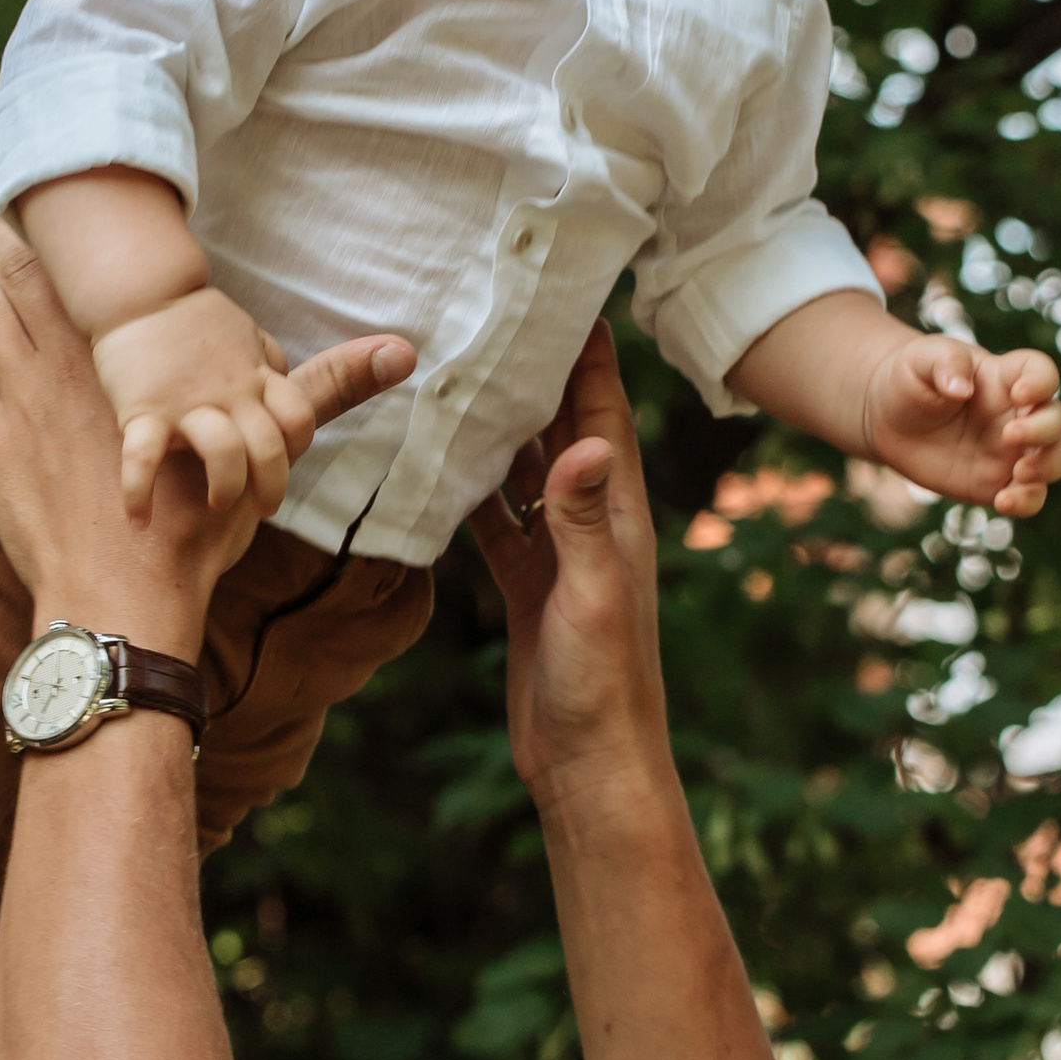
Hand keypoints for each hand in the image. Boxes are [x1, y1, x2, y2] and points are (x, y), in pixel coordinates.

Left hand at [0, 180, 412, 643]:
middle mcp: (76, 366)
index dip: (66, 227)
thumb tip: (407, 349)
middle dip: (0, 230)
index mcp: (137, 361)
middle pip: (31, 281)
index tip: (44, 183)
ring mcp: (26, 403)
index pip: (95, 277)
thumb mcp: (270, 449)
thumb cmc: (200, 526)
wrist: (128, 595)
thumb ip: (329, 390)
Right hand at [89, 282, 313, 521]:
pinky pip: (142, 459)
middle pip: (269, 446)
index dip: (298, 444)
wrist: (140, 291)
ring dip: (226, 486)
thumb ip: (268, 365)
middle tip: (261, 507)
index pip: (298, 416)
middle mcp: (230, 393)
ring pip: (224, 454)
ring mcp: (187, 403)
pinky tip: (138, 518)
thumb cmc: (194, 321)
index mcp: (256, 376)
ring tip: (216, 502)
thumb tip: (285, 385)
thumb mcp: (246, 334)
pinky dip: (138, 493)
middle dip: (272, 486)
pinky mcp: (142, 411)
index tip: (284, 459)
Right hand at [468, 325, 673, 809]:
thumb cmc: (603, 685)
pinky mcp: (529, 586)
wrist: (588, 766)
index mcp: (619, 515)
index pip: (604, 413)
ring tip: (461, 371)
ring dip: (501, 425)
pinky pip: (498, 523)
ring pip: (526, 471)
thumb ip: (585, 520)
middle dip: (539, 373)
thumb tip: (590, 440)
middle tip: (498, 314)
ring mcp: (560, 554)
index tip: (567, 293)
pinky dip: (474, 490)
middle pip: (563, 429)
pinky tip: (441, 461)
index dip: (588, 355)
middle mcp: (592, 523)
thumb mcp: (592, 594)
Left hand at [862, 338, 1060, 519]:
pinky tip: (1004, 501)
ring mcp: (1011, 451)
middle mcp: (1017, 414)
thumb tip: (962, 388)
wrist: (887, 420)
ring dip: (1048, 467)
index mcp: (1005, 378)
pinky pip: (1029, 497)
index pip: (1041, 372)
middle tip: (1009, 436)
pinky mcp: (997, 483)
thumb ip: (945, 364)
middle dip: (1043, 430)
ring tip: (1018, 474)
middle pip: (1056, 420)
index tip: (1019, 394)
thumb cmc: (910, 379)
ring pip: (1056, 460)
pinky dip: (1027, 502)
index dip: (1041, 382)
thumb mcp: (921, 360)